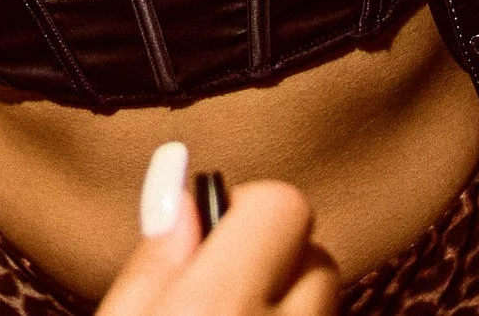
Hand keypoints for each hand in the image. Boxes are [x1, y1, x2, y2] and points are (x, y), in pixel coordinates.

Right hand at [96, 147, 337, 315]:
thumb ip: (153, 257)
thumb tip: (179, 175)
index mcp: (221, 304)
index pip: (283, 205)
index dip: (248, 208)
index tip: (212, 234)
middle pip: (317, 256)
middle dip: (277, 262)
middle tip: (222, 289)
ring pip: (326, 301)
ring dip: (290, 302)